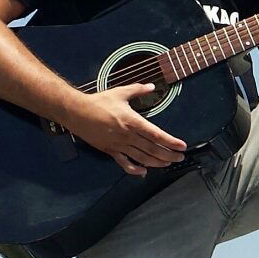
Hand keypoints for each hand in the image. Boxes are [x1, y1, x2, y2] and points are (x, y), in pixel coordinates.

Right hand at [62, 83, 186, 176]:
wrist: (76, 112)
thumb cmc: (99, 101)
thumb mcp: (120, 92)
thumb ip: (138, 90)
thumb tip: (152, 86)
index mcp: (132, 121)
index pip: (156, 134)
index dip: (170, 141)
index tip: (182, 146)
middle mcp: (127, 135)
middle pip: (152, 149)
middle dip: (169, 155)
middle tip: (180, 157)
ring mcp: (118, 145)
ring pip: (142, 158)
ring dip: (157, 163)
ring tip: (168, 163)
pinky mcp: (110, 151)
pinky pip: (124, 163)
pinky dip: (135, 170)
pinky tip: (144, 171)